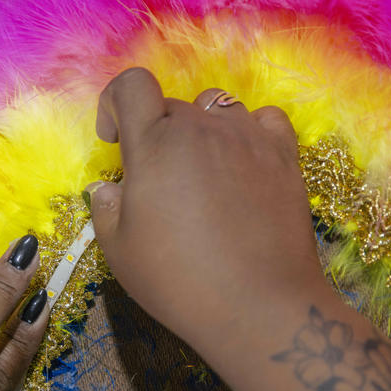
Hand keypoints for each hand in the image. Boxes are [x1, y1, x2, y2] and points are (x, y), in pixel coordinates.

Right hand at [89, 68, 323, 348]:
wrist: (258, 305)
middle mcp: (202, 128)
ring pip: (217, 108)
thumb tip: (109, 188)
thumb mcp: (120, 251)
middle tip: (158, 182)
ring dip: (201, 130)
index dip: (115, 104)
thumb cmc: (179, 281)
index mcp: (155, 143)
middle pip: (171, 104)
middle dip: (156, 132)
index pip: (131, 85)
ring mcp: (248, 137)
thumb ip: (106, 208)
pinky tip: (243, 162)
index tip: (116, 141)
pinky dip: (249, 131)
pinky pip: (264, 119)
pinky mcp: (284, 155)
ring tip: (202, 171)